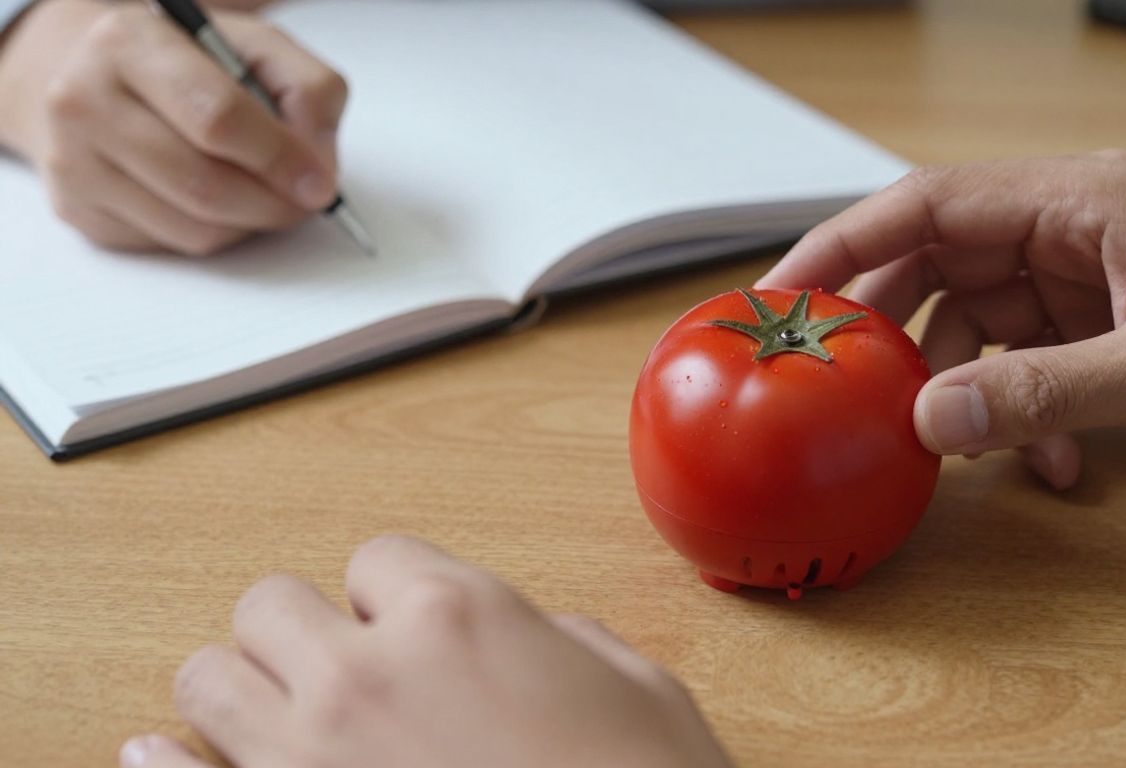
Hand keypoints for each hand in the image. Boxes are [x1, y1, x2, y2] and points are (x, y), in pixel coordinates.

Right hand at [0, 0, 345, 254]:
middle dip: (274, 203)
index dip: (280, 158)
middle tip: (304, 201)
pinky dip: (216, 234)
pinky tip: (219, 201)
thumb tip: (318, 166)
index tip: (319, 183)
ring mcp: (73, 161)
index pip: (218, 118)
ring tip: (265, 194)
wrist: (100, 75)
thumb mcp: (256, 48)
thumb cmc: (189, 62)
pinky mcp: (80, 209)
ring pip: (194, 229)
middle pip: (206, 186)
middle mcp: (84, 100)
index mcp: (130, 42)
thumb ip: (308, 91)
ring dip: (250, 224)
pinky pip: (173, 246)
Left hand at [119, 536, 732, 767]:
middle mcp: (367, 676)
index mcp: (461, 617)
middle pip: (269, 602)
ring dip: (239, 688)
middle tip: (340, 669)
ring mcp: (309, 758)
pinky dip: (160, 767)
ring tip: (277, 717)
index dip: (390, 593)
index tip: (406, 625)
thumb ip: (566, 641)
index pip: (374, 557)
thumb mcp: (641, 689)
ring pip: (206, 678)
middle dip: (302, 630)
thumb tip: (533, 638)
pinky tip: (158, 759)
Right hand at [757, 150, 1125, 488]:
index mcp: (1083, 198)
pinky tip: (1048, 461)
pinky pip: (1020, 364)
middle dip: (892, 327)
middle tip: (843, 382)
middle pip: (939, 260)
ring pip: (973, 320)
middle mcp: (1073, 228)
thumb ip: (1042, 390)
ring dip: (959, 386)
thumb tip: (930, 415)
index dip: (848, 243)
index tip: (786, 292)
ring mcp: (1084, 279)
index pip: (932, 202)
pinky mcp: (1100, 327)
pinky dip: (1016, 413)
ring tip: (957, 441)